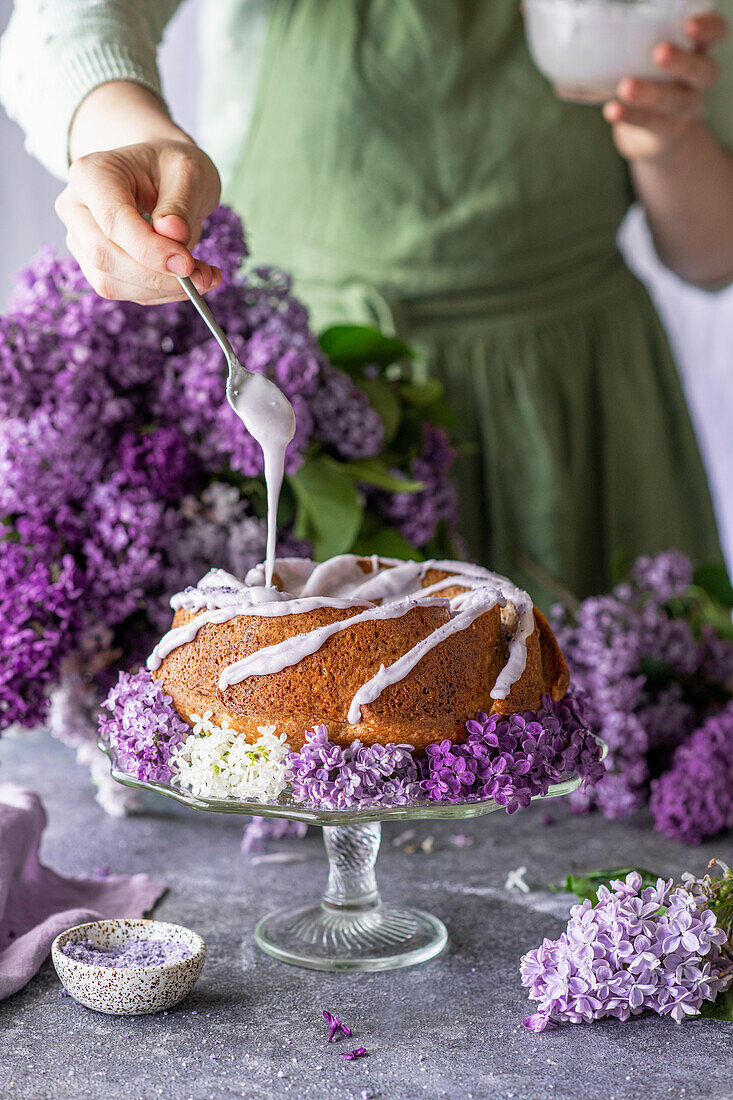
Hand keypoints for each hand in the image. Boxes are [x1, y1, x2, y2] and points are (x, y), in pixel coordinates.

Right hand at [55, 138, 222, 303]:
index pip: (112, 222)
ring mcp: (80, 239)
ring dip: (162, 290)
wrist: (161, 174)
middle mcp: (75, 207)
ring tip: (203, 277)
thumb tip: (173, 234)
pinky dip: (160, 293)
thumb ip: (181, 203)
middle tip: (203, 277)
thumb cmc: (173, 167)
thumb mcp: (189, 171)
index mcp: (91, 174)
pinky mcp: (94, 265)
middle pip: (105, 257)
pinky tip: (189, 281)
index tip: (188, 264)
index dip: (150, 250)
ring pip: (112, 282)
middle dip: (158, 277)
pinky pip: (124, 291)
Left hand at [602, 12, 727, 160]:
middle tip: (659, 52)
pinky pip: (652, 124)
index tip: (689, 24)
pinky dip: (631, 117)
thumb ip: (625, 49)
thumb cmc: (647, 82)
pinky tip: (612, 110)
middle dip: (682, 61)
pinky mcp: (667, 133)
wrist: (653, 134)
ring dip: (652, 93)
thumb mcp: (644, 61)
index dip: (709, 28)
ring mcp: (685, 109)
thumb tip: (573, 44)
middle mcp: (697, 81)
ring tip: (626, 87)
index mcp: (696, 52)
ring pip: (676, 101)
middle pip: (702, 70)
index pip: (715, 35)